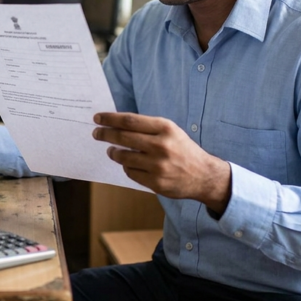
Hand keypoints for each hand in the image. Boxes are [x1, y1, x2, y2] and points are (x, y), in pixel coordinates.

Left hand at [92, 112, 231, 213]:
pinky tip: (128, 163)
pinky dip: (126, 167)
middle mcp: (161, 145)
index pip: (130, 121)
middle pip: (123, 137)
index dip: (110, 119)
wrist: (204, 175)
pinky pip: (131, 172)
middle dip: (105, 134)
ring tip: (111, 151)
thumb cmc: (183, 150)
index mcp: (165, 128)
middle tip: (96, 133)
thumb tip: (117, 124)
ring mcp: (158, 166)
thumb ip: (148, 127)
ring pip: (124, 157)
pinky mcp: (156, 182)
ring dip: (113, 153)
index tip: (98, 118)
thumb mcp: (171, 131)